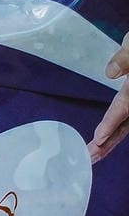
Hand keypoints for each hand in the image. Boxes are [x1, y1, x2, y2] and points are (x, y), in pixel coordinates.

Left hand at [88, 35, 128, 160]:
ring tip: (93, 157)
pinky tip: (103, 144)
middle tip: (90, 157)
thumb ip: (126, 57)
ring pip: (125, 127)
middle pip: (126, 124)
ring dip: (109, 143)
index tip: (98, 137)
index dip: (112, 122)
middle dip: (108, 142)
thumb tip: (110, 73)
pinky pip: (124, 123)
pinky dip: (113, 134)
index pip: (125, 105)